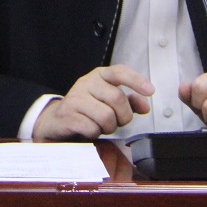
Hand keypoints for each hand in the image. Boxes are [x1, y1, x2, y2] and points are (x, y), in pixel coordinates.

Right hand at [33, 65, 153, 140]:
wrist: (56, 121)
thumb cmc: (87, 110)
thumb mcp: (108, 101)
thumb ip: (128, 102)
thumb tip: (145, 106)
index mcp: (99, 75)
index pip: (120, 72)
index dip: (137, 81)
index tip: (151, 91)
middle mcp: (87, 82)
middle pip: (117, 98)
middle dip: (124, 116)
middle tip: (119, 122)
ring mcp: (76, 97)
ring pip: (106, 115)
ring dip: (109, 127)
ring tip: (103, 126)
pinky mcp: (68, 114)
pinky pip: (92, 128)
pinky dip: (95, 133)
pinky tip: (90, 130)